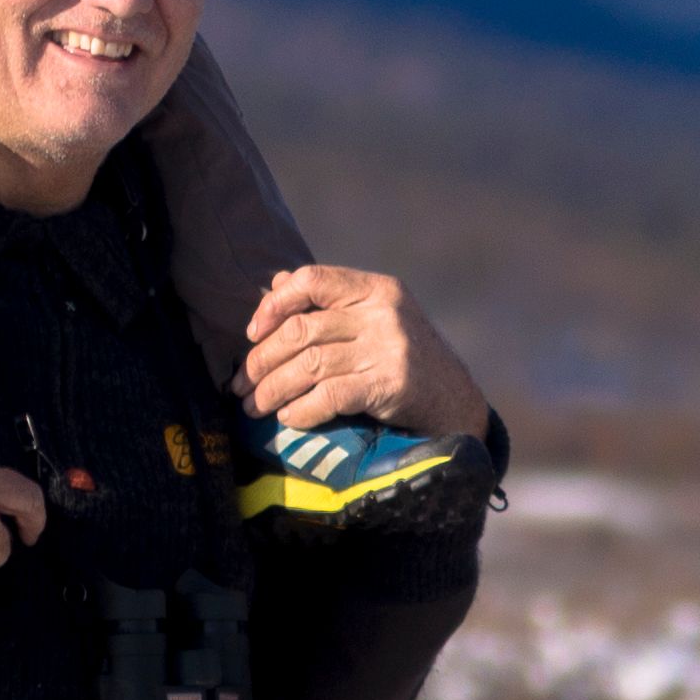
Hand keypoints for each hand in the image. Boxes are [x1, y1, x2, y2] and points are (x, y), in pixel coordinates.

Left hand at [246, 265, 492, 441]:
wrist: (459, 405)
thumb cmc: (409, 363)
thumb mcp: (377, 321)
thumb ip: (332, 304)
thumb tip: (277, 282)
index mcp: (377, 288)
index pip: (312, 279)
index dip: (274, 304)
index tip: (252, 333)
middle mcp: (383, 313)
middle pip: (302, 329)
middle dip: (262, 360)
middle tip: (241, 385)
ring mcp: (389, 348)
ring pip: (309, 365)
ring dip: (272, 390)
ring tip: (254, 407)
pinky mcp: (390, 384)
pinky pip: (329, 395)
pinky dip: (302, 410)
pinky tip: (289, 419)